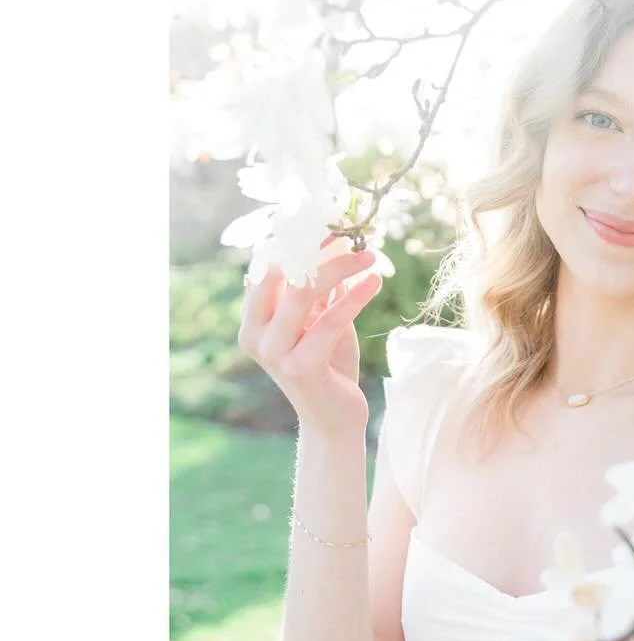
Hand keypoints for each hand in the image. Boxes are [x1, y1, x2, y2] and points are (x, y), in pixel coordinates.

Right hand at [237, 235, 382, 437]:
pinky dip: (354, 298)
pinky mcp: (300, 368)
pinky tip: (373, 282)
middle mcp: (255, 335)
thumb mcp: (319, 319)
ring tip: (371, 256)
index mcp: (253, 319)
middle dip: (320, 248)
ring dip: (342, 268)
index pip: (266, 266)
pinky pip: (330, 321)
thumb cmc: (327, 364)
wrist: (334, 418)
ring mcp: (274, 353)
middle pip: (284, 273)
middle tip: (354, 235)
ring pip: (305, 292)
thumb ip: (319, 287)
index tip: (329, 221)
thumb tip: (334, 239)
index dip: (296, 240)